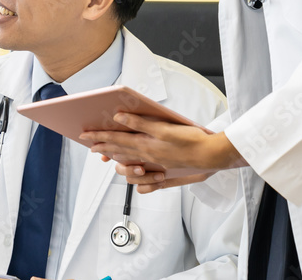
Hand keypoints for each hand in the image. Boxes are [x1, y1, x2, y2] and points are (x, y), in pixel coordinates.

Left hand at [81, 113, 244, 191]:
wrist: (216, 155)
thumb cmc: (193, 139)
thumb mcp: (165, 127)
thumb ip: (140, 123)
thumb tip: (119, 117)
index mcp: (147, 145)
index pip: (117, 140)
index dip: (100, 136)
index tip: (85, 135)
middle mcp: (150, 158)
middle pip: (121, 152)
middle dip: (104, 147)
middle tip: (90, 145)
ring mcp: (159, 167)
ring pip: (134, 167)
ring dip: (120, 163)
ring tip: (111, 159)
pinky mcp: (170, 174)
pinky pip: (152, 184)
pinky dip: (143, 184)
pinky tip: (139, 183)